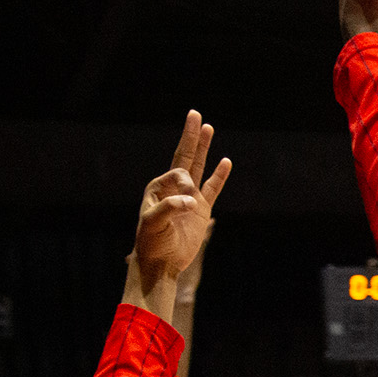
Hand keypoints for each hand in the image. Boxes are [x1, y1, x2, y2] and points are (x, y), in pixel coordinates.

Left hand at [133, 113, 231, 289]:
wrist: (160, 262)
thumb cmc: (151, 242)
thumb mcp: (153, 223)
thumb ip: (170, 208)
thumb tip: (192, 201)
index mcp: (158, 187)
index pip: (179, 171)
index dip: (186, 182)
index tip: (186, 202)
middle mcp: (173, 188)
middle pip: (186, 156)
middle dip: (191, 136)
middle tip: (194, 114)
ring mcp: (190, 198)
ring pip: (199, 167)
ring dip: (204, 148)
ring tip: (208, 127)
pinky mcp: (202, 210)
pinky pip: (213, 188)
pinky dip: (220, 175)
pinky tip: (226, 162)